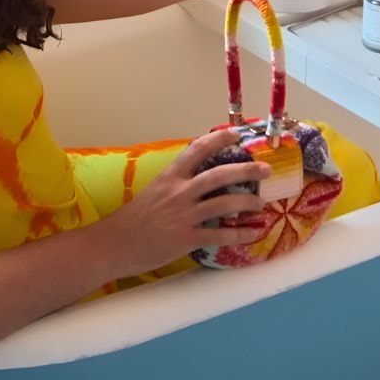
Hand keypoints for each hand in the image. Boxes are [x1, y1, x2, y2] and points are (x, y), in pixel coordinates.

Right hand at [87, 128, 273, 279]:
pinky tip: (253, 234)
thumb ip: (174, 184)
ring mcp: (184, 215)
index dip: (219, 140)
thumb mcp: (152, 191)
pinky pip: (220, 235)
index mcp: (170, 177)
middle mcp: (179, 192)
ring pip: (224, 203)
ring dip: (247, 202)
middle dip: (246, 169)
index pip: (196, 150)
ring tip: (261, 203)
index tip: (236, 134)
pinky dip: (240, 234)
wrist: (113, 244)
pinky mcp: (186, 238)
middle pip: (219, 175)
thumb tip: (196, 179)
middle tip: (266, 168)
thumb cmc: (131, 219)